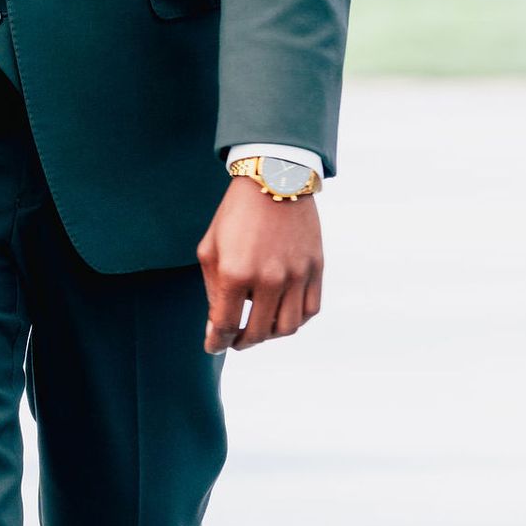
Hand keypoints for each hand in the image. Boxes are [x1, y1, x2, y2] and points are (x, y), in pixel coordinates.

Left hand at [197, 177, 323, 352]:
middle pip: (257, 333)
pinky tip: (281, 315)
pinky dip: (295, 321)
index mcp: (235, 274)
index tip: (214, 346)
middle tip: (235, 340)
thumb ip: (212, 290)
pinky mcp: (316, 269)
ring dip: (270, 335)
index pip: (225, 327)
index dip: (217, 342)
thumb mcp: (209, 249)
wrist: (274, 179)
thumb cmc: (235, 214)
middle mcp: (268, 279)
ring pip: (286, 328)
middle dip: (241, 343)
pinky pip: (309, 311)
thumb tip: (218, 326)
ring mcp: (296, 276)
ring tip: (259, 329)